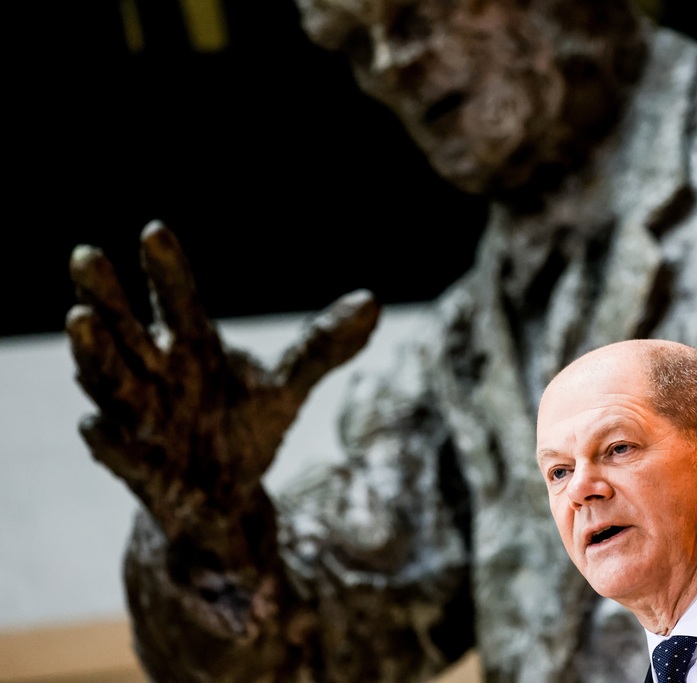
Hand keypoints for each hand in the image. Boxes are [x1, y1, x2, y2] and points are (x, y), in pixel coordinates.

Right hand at [66, 221, 378, 563]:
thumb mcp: (286, 387)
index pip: (179, 303)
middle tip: (86, 255)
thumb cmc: (242, 430)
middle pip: (126, 332)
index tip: (155, 230)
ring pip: (112, 385)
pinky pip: (120, 456)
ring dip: (94, 356)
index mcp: (191, 350)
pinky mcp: (144, 473)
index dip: (167, 272)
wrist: (221, 503)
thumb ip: (322, 346)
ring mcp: (145, 424)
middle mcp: (158, 380)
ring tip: (80, 320)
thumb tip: (373, 302)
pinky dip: (108, 442)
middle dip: (106, 296)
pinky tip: (92, 424)